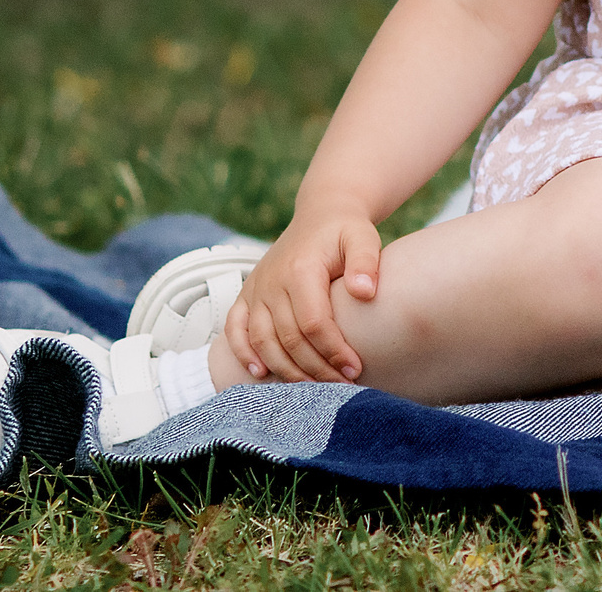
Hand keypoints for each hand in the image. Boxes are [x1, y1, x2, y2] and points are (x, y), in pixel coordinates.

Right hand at [224, 204, 381, 383]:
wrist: (321, 214)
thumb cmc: (345, 230)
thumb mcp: (363, 237)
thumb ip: (366, 262)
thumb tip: (365, 292)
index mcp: (301, 269)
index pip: (314, 323)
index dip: (333, 351)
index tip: (354, 369)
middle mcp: (272, 281)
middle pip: (289, 339)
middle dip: (315, 369)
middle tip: (341, 385)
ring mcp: (257, 288)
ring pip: (263, 341)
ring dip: (285, 370)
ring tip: (312, 387)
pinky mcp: (247, 294)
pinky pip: (235, 328)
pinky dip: (244, 352)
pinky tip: (261, 372)